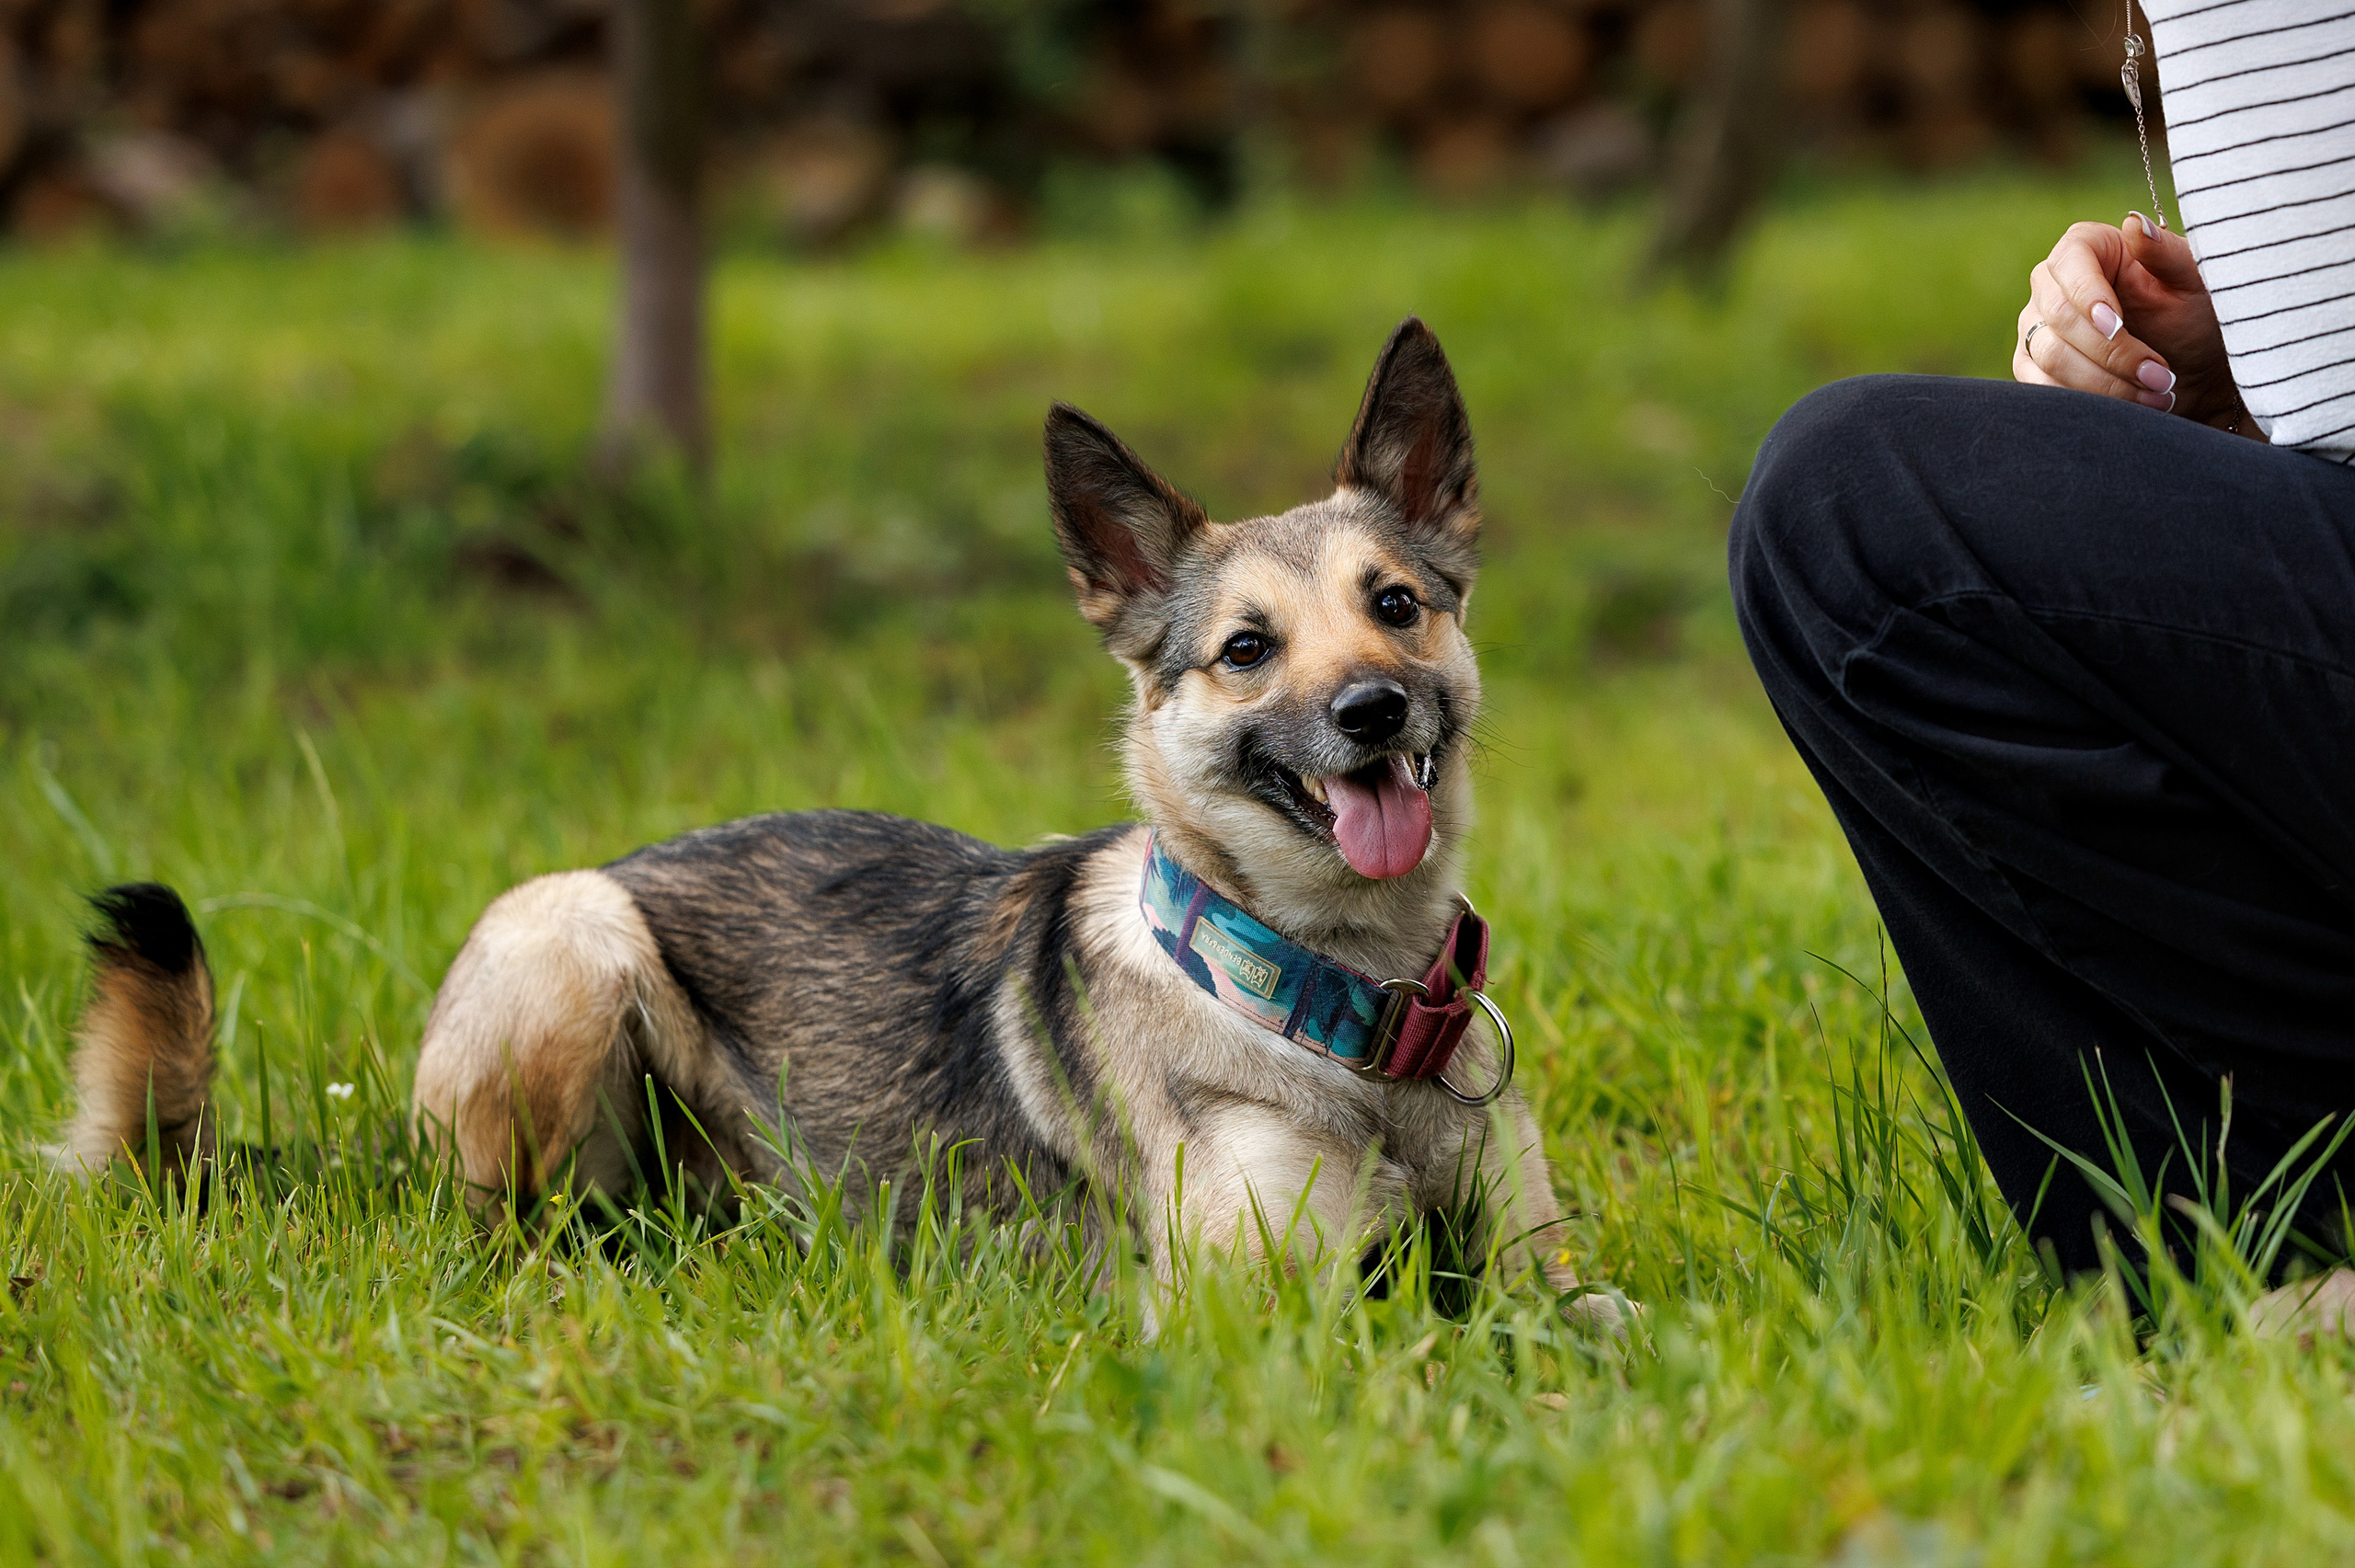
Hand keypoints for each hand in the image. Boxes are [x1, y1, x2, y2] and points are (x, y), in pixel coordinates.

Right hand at [2013, 213, 2259, 439]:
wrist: (2190, 368)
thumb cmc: (2195, 316)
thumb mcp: (2194, 282)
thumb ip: (2166, 253)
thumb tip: (2133, 224)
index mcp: (2088, 249)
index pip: (2070, 262)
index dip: (2088, 296)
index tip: (2117, 327)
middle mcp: (2051, 285)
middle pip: (2058, 316)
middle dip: (2110, 353)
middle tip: (2159, 376)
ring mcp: (2036, 327)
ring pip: (2050, 356)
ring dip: (2104, 383)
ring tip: (2156, 396)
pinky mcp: (2032, 365)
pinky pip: (2040, 386)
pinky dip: (2083, 401)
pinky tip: (2126, 408)